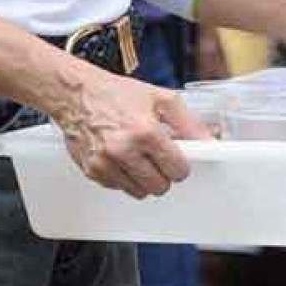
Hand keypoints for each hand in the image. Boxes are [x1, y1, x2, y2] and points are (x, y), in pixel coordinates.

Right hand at [56, 66, 211, 199]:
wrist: (77, 94)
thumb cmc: (117, 94)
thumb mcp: (161, 99)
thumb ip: (189, 123)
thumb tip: (209, 143)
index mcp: (145, 131)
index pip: (177, 170)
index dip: (181, 165)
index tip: (178, 160)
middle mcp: (124, 150)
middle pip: (160, 186)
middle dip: (164, 173)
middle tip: (158, 157)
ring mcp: (106, 163)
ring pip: (140, 192)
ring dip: (144, 178)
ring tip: (138, 156)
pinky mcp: (92, 171)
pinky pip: (119, 188)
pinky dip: (124, 177)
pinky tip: (122, 158)